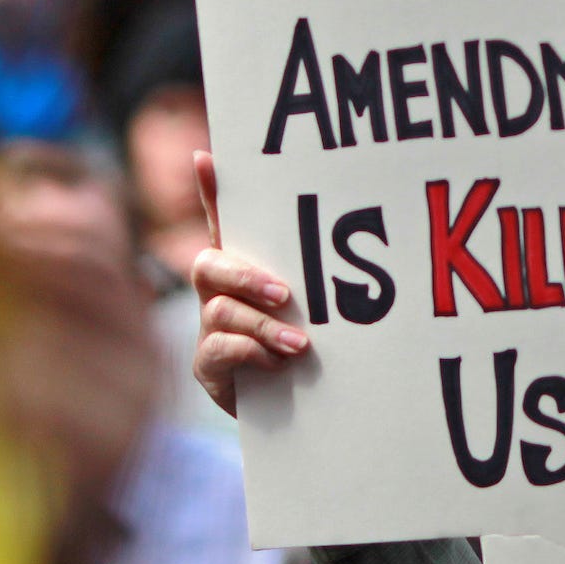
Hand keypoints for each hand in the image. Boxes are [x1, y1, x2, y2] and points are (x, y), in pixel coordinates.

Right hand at [188, 150, 310, 416]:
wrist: (294, 407)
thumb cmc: (307, 343)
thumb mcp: (316, 304)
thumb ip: (321, 271)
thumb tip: (357, 222)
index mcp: (242, 267)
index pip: (224, 221)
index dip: (212, 192)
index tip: (207, 156)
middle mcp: (218, 292)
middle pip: (209, 264)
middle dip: (247, 276)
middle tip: (285, 293)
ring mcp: (210, 328)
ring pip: (220, 310)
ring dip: (261, 325)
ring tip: (299, 343)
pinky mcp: (208, 365)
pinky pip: (218, 349)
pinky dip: (251, 352)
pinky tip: (279, 362)